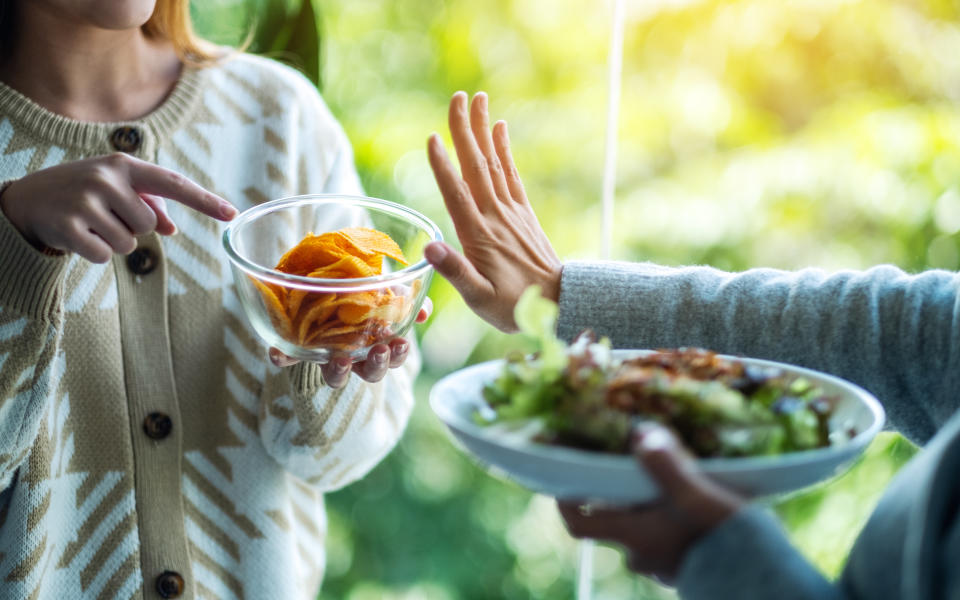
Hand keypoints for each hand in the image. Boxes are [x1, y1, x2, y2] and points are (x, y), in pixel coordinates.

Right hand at [0, 153, 236, 261]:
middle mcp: (106, 178)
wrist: (25, 201)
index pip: (174, 184)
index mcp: (123, 166)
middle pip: (148, 225)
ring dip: (113, 242)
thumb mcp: (115, 190)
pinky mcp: (68, 226)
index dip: (205, 201)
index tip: (232, 214)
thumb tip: (171, 228)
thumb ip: (149, 205)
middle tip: (102, 216)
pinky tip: (76, 236)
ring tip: (88, 224)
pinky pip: (105, 256)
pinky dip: (96, 254)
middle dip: (131, 228)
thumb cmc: (83, 194)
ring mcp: (85, 201)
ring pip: (129, 243)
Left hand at [269, 297, 432, 387]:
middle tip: (380, 350)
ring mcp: (324, 354)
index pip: (391, 357)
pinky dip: (282, 357)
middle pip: (369, 373)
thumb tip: (424, 311)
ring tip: (342, 359)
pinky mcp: (294, 347)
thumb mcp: (384, 286)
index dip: (396, 355)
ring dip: (339, 371)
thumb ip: (404, 297)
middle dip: (377, 365)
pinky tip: (278, 352)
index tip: (400, 343)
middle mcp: (353, 355)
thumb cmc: (360, 284)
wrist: (323, 272)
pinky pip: (286, 357)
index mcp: (376, 343)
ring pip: (334, 375)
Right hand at [425, 91, 561, 332]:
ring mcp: (511, 212)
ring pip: (493, 163)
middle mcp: (495, 217)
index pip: (457, 194)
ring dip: (484, 130)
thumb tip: (430, 248)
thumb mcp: (479, 298)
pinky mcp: (522, 213)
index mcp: (479, 236)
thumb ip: (456, 272)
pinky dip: (504, 149)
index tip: (432, 138)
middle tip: (457, 96)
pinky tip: (500, 128)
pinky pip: (511, 174)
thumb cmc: (512, 306)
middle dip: (465, 130)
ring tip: (476, 99)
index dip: (443, 166)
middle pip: (476, 166)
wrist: (558, 303)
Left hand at [557, 426, 743, 583]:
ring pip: (643, 534)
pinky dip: (671, 526)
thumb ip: (666, 463)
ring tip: (670, 485)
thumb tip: (641, 433)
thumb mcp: (694, 493)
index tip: (564, 480)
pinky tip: (693, 508)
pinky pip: (668, 545)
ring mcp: (663, 567)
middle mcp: (641, 555)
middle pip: (614, 523)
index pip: (580, 523)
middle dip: (620, 498)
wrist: (761, 582)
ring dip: (649, 512)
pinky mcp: (688, 571)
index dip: (566, 502)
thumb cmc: (721, 537)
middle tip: (631, 470)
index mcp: (632, 534)